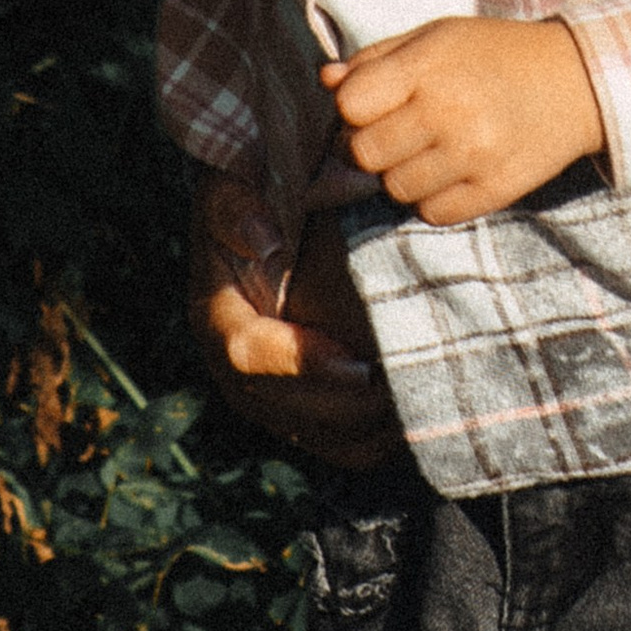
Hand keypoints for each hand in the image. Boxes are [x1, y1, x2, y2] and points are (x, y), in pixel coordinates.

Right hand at [188, 173, 403, 471]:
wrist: (267, 217)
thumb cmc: (253, 193)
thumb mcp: (234, 185)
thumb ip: (240, 208)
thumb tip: (266, 242)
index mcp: (215, 316)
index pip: (247, 355)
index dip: (302, 367)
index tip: (359, 366)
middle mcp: (234, 368)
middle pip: (283, 408)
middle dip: (343, 408)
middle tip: (401, 390)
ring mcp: (266, 395)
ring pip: (313, 435)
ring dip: (364, 429)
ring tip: (415, 405)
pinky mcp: (300, 410)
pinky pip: (335, 444)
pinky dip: (375, 439)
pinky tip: (413, 414)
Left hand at [324, 16, 604, 226]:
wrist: (574, 81)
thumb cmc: (494, 53)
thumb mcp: (435, 36)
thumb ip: (376, 58)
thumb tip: (324, 80)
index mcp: (429, 67)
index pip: (351, 105)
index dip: (353, 107)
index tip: (372, 102)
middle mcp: (448, 112)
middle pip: (364, 154)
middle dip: (371, 145)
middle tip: (398, 130)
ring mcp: (473, 155)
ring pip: (395, 189)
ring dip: (401, 173)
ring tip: (428, 148)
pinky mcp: (494, 191)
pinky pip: (431, 213)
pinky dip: (432, 197)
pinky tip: (451, 169)